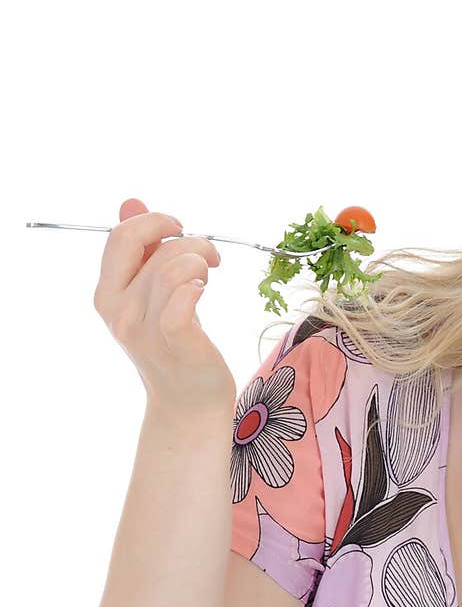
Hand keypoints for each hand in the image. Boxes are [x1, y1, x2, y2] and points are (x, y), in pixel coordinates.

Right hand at [93, 197, 235, 415]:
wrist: (187, 402)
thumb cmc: (172, 344)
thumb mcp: (148, 294)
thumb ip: (139, 250)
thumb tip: (131, 204)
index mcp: (107, 294)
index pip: (120, 236)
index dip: (154, 222)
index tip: (180, 230)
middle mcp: (119, 310)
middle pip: (145, 244)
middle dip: (184, 236)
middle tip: (207, 253)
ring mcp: (145, 328)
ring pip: (172, 266)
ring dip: (201, 259)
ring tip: (210, 275)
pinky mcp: (176, 341)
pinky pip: (182, 296)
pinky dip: (197, 283)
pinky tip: (204, 291)